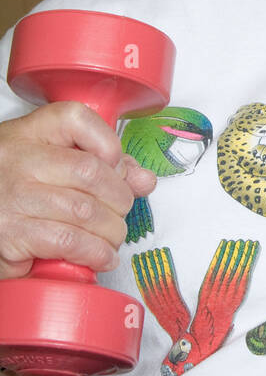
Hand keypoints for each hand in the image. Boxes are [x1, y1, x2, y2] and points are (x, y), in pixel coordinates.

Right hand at [0, 102, 156, 280]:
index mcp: (28, 134)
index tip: (118, 168)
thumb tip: (143, 179)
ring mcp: (14, 197)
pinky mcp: (13, 234)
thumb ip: (98, 167)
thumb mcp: (48, 166)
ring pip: (86, 211)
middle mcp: (18, 160)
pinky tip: (99, 257)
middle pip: (91, 172)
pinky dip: (95, 253)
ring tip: (110, 239)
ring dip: (111, 232)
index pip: (76, 118)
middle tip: (118, 213)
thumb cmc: (13, 194)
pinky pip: (70, 242)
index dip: (109, 144)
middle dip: (119, 199)